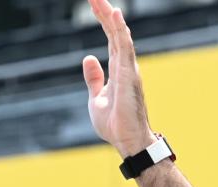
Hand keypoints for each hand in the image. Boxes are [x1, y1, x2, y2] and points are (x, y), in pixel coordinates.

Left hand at [81, 0, 155, 158]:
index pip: (110, 38)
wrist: (126, 141)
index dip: (102, 19)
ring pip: (120, 35)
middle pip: (114, 32)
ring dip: (111, 17)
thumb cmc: (115, 124)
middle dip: (104, 12)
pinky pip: (124, 48)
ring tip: (101, 0)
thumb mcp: (96, 98)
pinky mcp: (129, 75)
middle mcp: (125, 65)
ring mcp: (129, 68)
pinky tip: (115, 14)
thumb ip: (94, 78)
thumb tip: (88, 57)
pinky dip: (120, 30)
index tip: (94, 2)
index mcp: (118, 69)